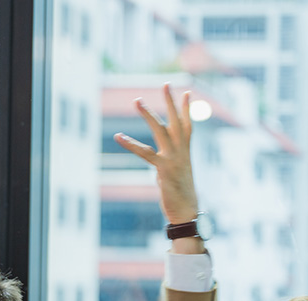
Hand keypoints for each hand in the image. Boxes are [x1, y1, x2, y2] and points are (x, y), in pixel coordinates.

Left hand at [114, 84, 198, 225]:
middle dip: (170, 101)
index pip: (188, 125)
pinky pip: (145, 153)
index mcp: (186, 152)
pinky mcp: (163, 169)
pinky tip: (119, 136)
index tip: (186, 92)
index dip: (186, 109)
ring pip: (160, 130)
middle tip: (166, 83)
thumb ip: (169, 162)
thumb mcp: (178, 174)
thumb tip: (158, 161)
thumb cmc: (181, 194)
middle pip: (176, 121)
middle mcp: (182, 151)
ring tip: (137, 100)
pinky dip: (130, 144)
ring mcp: (173, 158)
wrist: (187, 211)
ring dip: (148, 114)